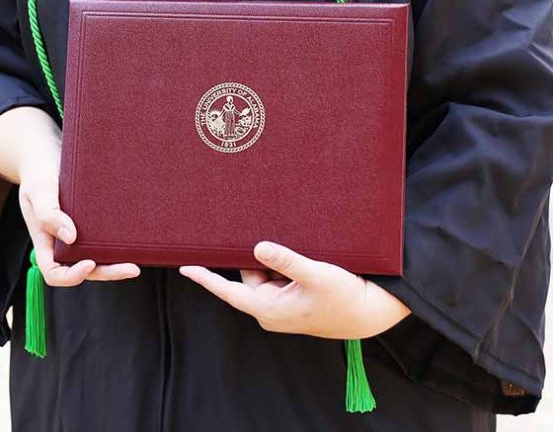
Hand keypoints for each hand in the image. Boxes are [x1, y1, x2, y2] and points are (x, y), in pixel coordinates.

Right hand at [18, 167, 140, 286]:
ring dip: (115, 261)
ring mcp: (77, 233)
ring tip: (138, 257)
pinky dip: (116, 242)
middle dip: (108, 272)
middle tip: (132, 268)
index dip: (72, 276)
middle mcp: (62, 243)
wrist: (47, 155)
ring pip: (97, 256)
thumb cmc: (38, 173)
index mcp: (45, 242)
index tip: (90, 263)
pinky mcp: (90, 221)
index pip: (54, 273)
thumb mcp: (39, 190)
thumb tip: (71, 237)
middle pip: (84, 269)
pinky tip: (133, 237)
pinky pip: (102, 238)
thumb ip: (48, 213)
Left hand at [179, 241, 409, 338]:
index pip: (229, 291)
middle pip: (248, 274)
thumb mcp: (315, 274)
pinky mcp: (290, 299)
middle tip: (275, 239)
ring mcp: (279, 305)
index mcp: (268, 308)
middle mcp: (269, 309)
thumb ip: (286, 260)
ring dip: (274, 260)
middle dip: (256, 256)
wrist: (366, 312)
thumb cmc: (343, 297)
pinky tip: (298, 257)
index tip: (185, 268)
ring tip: (298, 254)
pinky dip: (282, 265)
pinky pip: (276, 277)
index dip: (206, 278)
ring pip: (263, 273)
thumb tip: (258, 247)